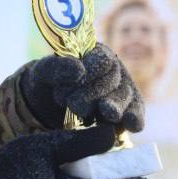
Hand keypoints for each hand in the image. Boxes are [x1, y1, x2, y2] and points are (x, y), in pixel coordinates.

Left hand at [22, 44, 145, 131]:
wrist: (47, 109)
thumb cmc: (47, 84)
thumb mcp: (42, 73)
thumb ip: (54, 67)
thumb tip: (79, 70)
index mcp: (94, 54)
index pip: (102, 59)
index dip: (92, 70)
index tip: (77, 79)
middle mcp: (112, 71)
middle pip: (113, 79)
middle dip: (94, 93)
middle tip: (74, 104)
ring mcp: (121, 92)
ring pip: (125, 97)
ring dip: (114, 106)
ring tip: (104, 112)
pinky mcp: (125, 113)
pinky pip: (135, 114)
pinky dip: (135, 119)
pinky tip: (132, 125)